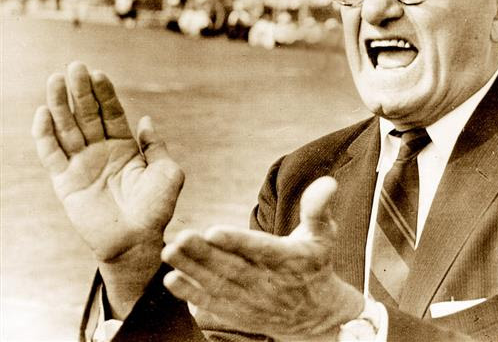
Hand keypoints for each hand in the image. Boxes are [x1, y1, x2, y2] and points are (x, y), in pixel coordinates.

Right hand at [32, 62, 183, 315]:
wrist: (137, 241)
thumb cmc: (157, 209)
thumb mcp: (167, 172)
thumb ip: (156, 145)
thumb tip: (147, 120)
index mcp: (125, 149)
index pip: (111, 114)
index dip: (105, 94)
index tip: (98, 73)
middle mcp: (101, 153)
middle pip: (87, 115)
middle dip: (80, 91)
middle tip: (74, 66)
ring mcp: (82, 166)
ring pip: (67, 129)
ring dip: (60, 104)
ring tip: (56, 79)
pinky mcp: (65, 182)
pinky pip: (52, 154)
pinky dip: (45, 134)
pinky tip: (43, 112)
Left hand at [161, 176, 363, 340]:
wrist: (317, 315)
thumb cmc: (316, 264)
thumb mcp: (324, 235)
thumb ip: (318, 208)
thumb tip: (327, 181)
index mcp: (288, 260)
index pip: (261, 250)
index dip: (237, 241)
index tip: (214, 231)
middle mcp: (269, 282)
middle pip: (233, 267)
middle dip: (205, 254)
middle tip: (181, 237)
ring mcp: (252, 300)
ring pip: (218, 284)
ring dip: (192, 270)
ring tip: (170, 252)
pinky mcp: (239, 312)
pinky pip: (213, 304)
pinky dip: (192, 294)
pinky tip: (171, 280)